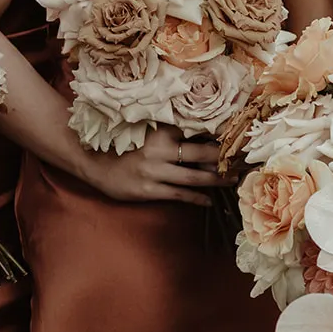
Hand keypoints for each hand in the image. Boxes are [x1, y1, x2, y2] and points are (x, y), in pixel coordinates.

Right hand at [78, 125, 224, 206]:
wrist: (91, 160)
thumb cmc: (122, 144)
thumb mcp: (145, 130)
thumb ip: (169, 130)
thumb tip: (201, 132)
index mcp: (160, 130)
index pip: (196, 130)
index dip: (219, 134)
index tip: (238, 136)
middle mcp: (159, 150)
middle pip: (201, 154)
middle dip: (224, 159)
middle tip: (242, 161)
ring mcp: (154, 171)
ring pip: (194, 177)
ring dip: (215, 180)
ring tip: (231, 180)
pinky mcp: (148, 190)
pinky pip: (179, 195)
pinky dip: (196, 198)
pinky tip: (209, 201)